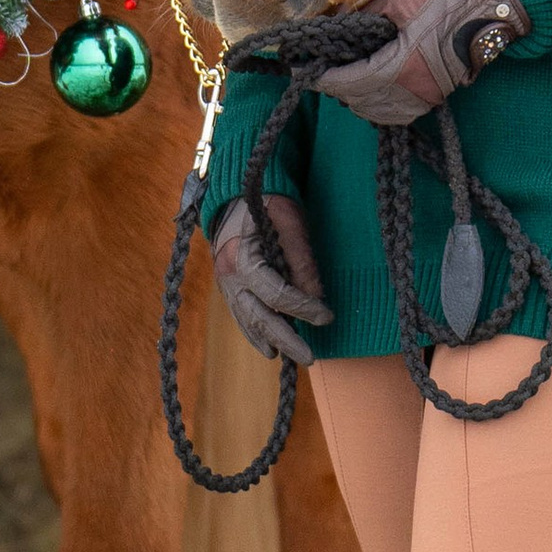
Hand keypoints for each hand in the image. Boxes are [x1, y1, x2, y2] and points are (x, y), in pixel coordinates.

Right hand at [210, 193, 331, 367]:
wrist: (235, 194)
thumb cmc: (267, 202)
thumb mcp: (289, 220)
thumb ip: (301, 258)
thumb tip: (316, 296)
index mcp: (243, 256)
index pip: (276, 293)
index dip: (303, 307)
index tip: (327, 316)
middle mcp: (228, 274)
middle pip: (258, 315)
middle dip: (285, 338)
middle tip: (310, 356)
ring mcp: (224, 283)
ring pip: (247, 320)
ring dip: (270, 340)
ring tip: (292, 357)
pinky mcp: (227, 286)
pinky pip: (239, 315)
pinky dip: (253, 333)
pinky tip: (267, 348)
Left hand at [313, 0, 529, 126]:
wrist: (487, 16)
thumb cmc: (445, 3)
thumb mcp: (398, 0)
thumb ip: (363, 11)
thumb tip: (335, 20)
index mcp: (398, 66)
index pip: (346, 82)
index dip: (320, 77)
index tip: (300, 68)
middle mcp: (409, 91)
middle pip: (355, 100)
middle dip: (334, 86)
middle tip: (320, 67)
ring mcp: (421, 100)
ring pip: (372, 113)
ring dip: (352, 98)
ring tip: (342, 77)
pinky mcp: (430, 101)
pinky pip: (393, 116)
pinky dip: (374, 108)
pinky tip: (368, 91)